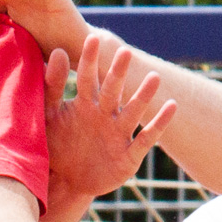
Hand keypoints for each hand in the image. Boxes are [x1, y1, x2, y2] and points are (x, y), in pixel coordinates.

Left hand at [47, 33, 177, 197]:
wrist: (67, 182)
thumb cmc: (58, 146)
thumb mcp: (49, 117)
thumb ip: (52, 87)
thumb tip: (59, 52)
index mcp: (85, 104)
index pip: (88, 78)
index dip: (89, 60)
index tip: (93, 39)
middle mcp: (105, 115)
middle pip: (113, 91)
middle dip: (118, 73)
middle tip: (124, 52)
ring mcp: (119, 134)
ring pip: (133, 111)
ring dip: (143, 96)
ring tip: (154, 78)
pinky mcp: (129, 156)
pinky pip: (146, 138)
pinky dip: (159, 124)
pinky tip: (171, 106)